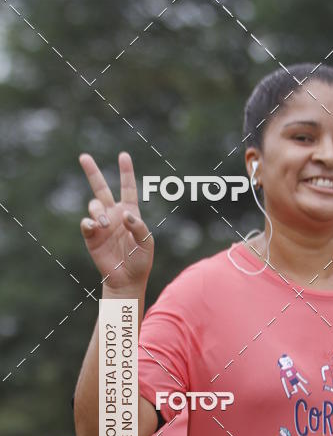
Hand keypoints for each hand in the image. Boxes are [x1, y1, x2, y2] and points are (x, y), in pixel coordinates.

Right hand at [79, 152, 153, 291]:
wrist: (127, 279)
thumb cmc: (140, 261)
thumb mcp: (146, 242)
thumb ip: (138, 226)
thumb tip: (125, 215)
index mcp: (130, 213)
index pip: (128, 188)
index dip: (126, 172)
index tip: (124, 156)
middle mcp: (114, 215)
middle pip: (101, 188)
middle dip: (92, 172)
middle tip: (83, 156)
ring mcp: (102, 225)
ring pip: (94, 205)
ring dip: (98, 211)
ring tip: (105, 225)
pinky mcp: (92, 236)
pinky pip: (86, 223)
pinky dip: (89, 223)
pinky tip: (95, 227)